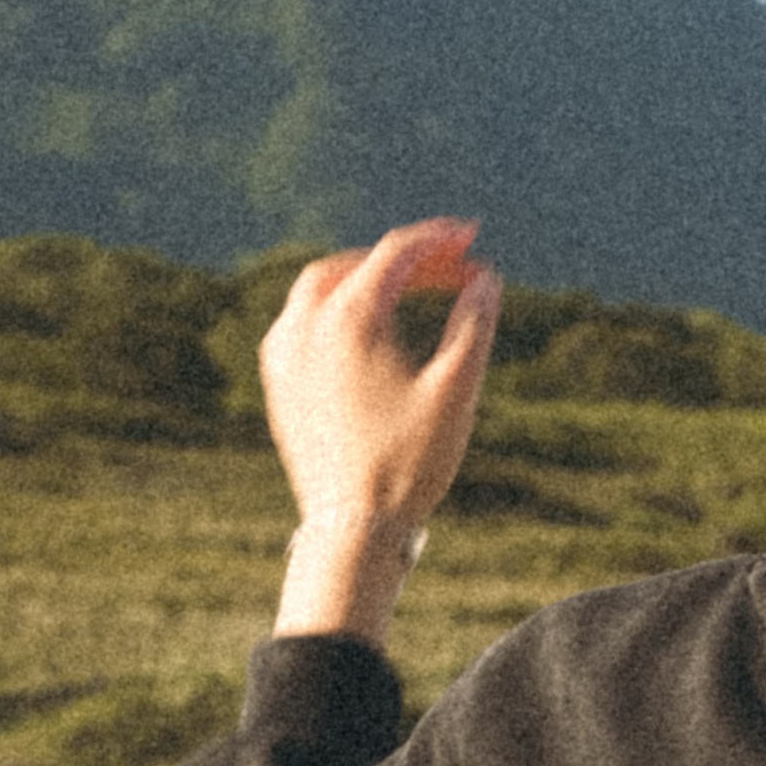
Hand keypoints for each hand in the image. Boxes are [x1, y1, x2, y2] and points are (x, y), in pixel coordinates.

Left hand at [262, 220, 502, 641]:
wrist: (352, 527)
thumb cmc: (409, 461)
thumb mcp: (457, 388)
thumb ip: (474, 324)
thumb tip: (486, 280)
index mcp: (349, 318)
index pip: (396, 253)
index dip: (439, 241)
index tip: (474, 239)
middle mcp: (305, 326)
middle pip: (357, 265)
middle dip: (406, 259)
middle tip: (451, 267)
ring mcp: (284, 356)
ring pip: (319, 288)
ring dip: (365, 277)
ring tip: (407, 285)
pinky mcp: (278, 385)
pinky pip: (300, 321)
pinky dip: (335, 307)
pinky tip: (362, 327)